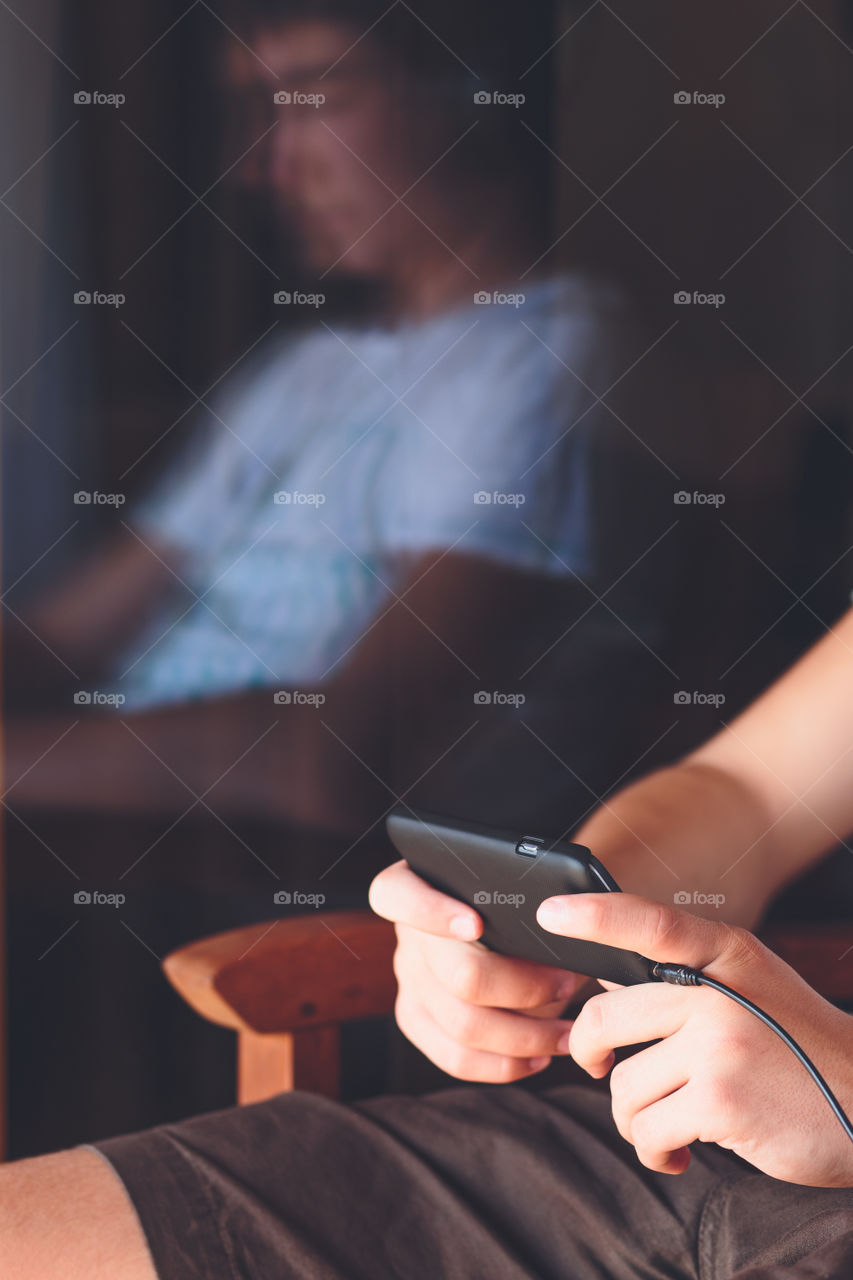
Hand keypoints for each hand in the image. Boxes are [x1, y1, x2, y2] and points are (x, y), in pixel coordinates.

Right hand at [369, 860, 580, 1081]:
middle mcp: (407, 934)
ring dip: (525, 1036)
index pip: (396, 895)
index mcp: (416, 883)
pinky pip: (455, 1057)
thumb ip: (525, 904)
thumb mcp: (519, 888)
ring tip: (566, 1034)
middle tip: (567, 983)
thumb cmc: (517, 900)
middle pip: (457, 974)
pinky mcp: (416, 1018)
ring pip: (462, 1025)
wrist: (510, 926)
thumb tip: (558, 930)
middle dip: (524, 987)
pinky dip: (502, 1064)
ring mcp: (408, 979)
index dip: (431, 912)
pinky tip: (537, 1057)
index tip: (475, 924)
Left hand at [536, 891, 852, 1186]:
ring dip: (632, 1117)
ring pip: (622, 1084)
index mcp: (724, 953)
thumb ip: (686, 976)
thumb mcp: (750, 986)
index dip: (595, 914)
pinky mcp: (721, 1102)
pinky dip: (654, 1151)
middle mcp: (717, 992)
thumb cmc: (796, 1047)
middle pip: (605, 1016)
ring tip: (665, 1123)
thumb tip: (603, 978)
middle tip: (599, 1069)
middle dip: (589, 1053)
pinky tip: (678, 1153)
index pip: (649, 922)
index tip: (550, 913)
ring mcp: (720, 1045)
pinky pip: (647, 1130)